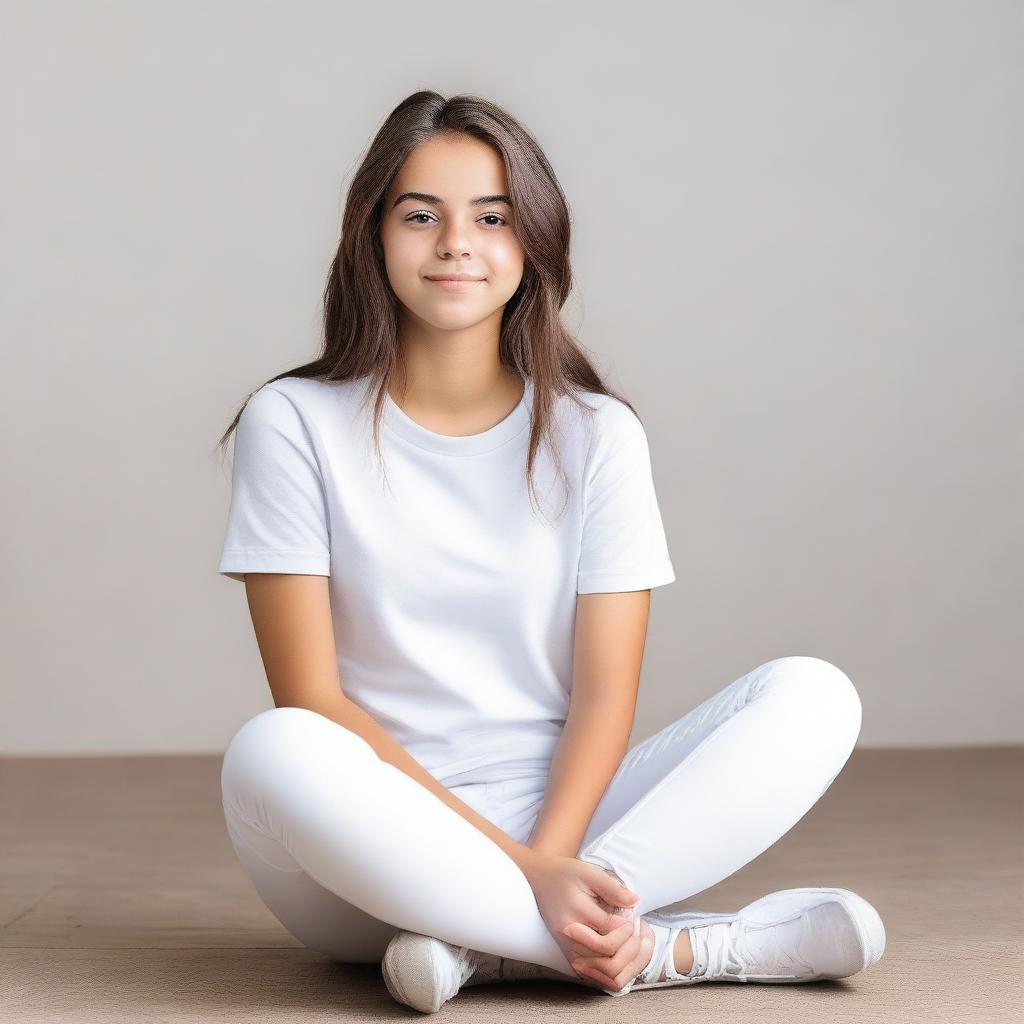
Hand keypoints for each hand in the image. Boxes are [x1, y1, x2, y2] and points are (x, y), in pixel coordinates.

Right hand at [523, 852, 645, 988]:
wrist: (540, 880)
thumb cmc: (566, 874)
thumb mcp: (589, 873)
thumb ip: (612, 888)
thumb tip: (634, 902)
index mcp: (575, 912)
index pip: (612, 929)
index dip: (629, 924)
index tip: (632, 914)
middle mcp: (569, 935)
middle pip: (608, 954)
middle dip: (628, 943)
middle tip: (633, 929)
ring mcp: (567, 947)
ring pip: (602, 969)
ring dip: (622, 958)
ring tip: (627, 941)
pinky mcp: (567, 954)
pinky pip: (591, 973)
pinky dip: (608, 970)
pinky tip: (617, 954)